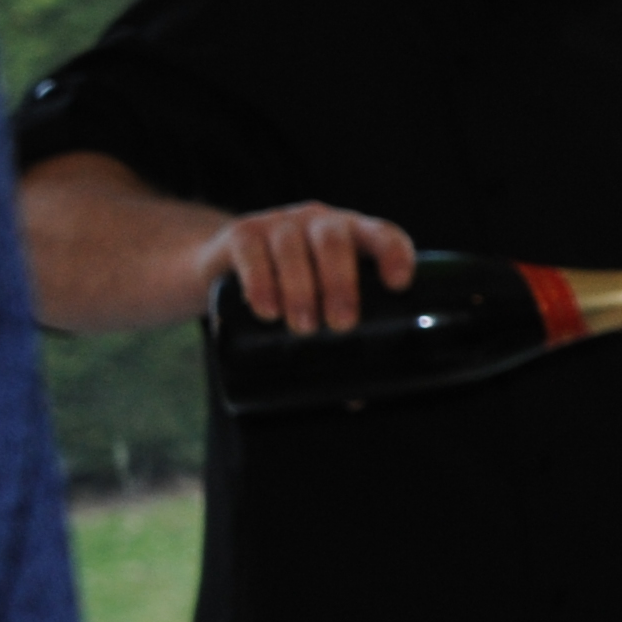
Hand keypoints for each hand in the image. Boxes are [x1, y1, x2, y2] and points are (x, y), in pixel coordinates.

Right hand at [200, 201, 415, 333]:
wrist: (222, 264)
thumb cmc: (289, 289)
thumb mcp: (317, 302)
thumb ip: (336, 342)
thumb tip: (357, 400)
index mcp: (352, 235)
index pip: (382, 233)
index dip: (394, 253)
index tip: (398, 285)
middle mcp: (318, 222)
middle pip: (335, 240)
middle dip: (341, 282)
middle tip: (341, 326)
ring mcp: (279, 223)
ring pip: (293, 246)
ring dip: (300, 288)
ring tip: (302, 328)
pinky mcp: (241, 233)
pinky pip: (251, 251)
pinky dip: (259, 281)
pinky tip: (266, 310)